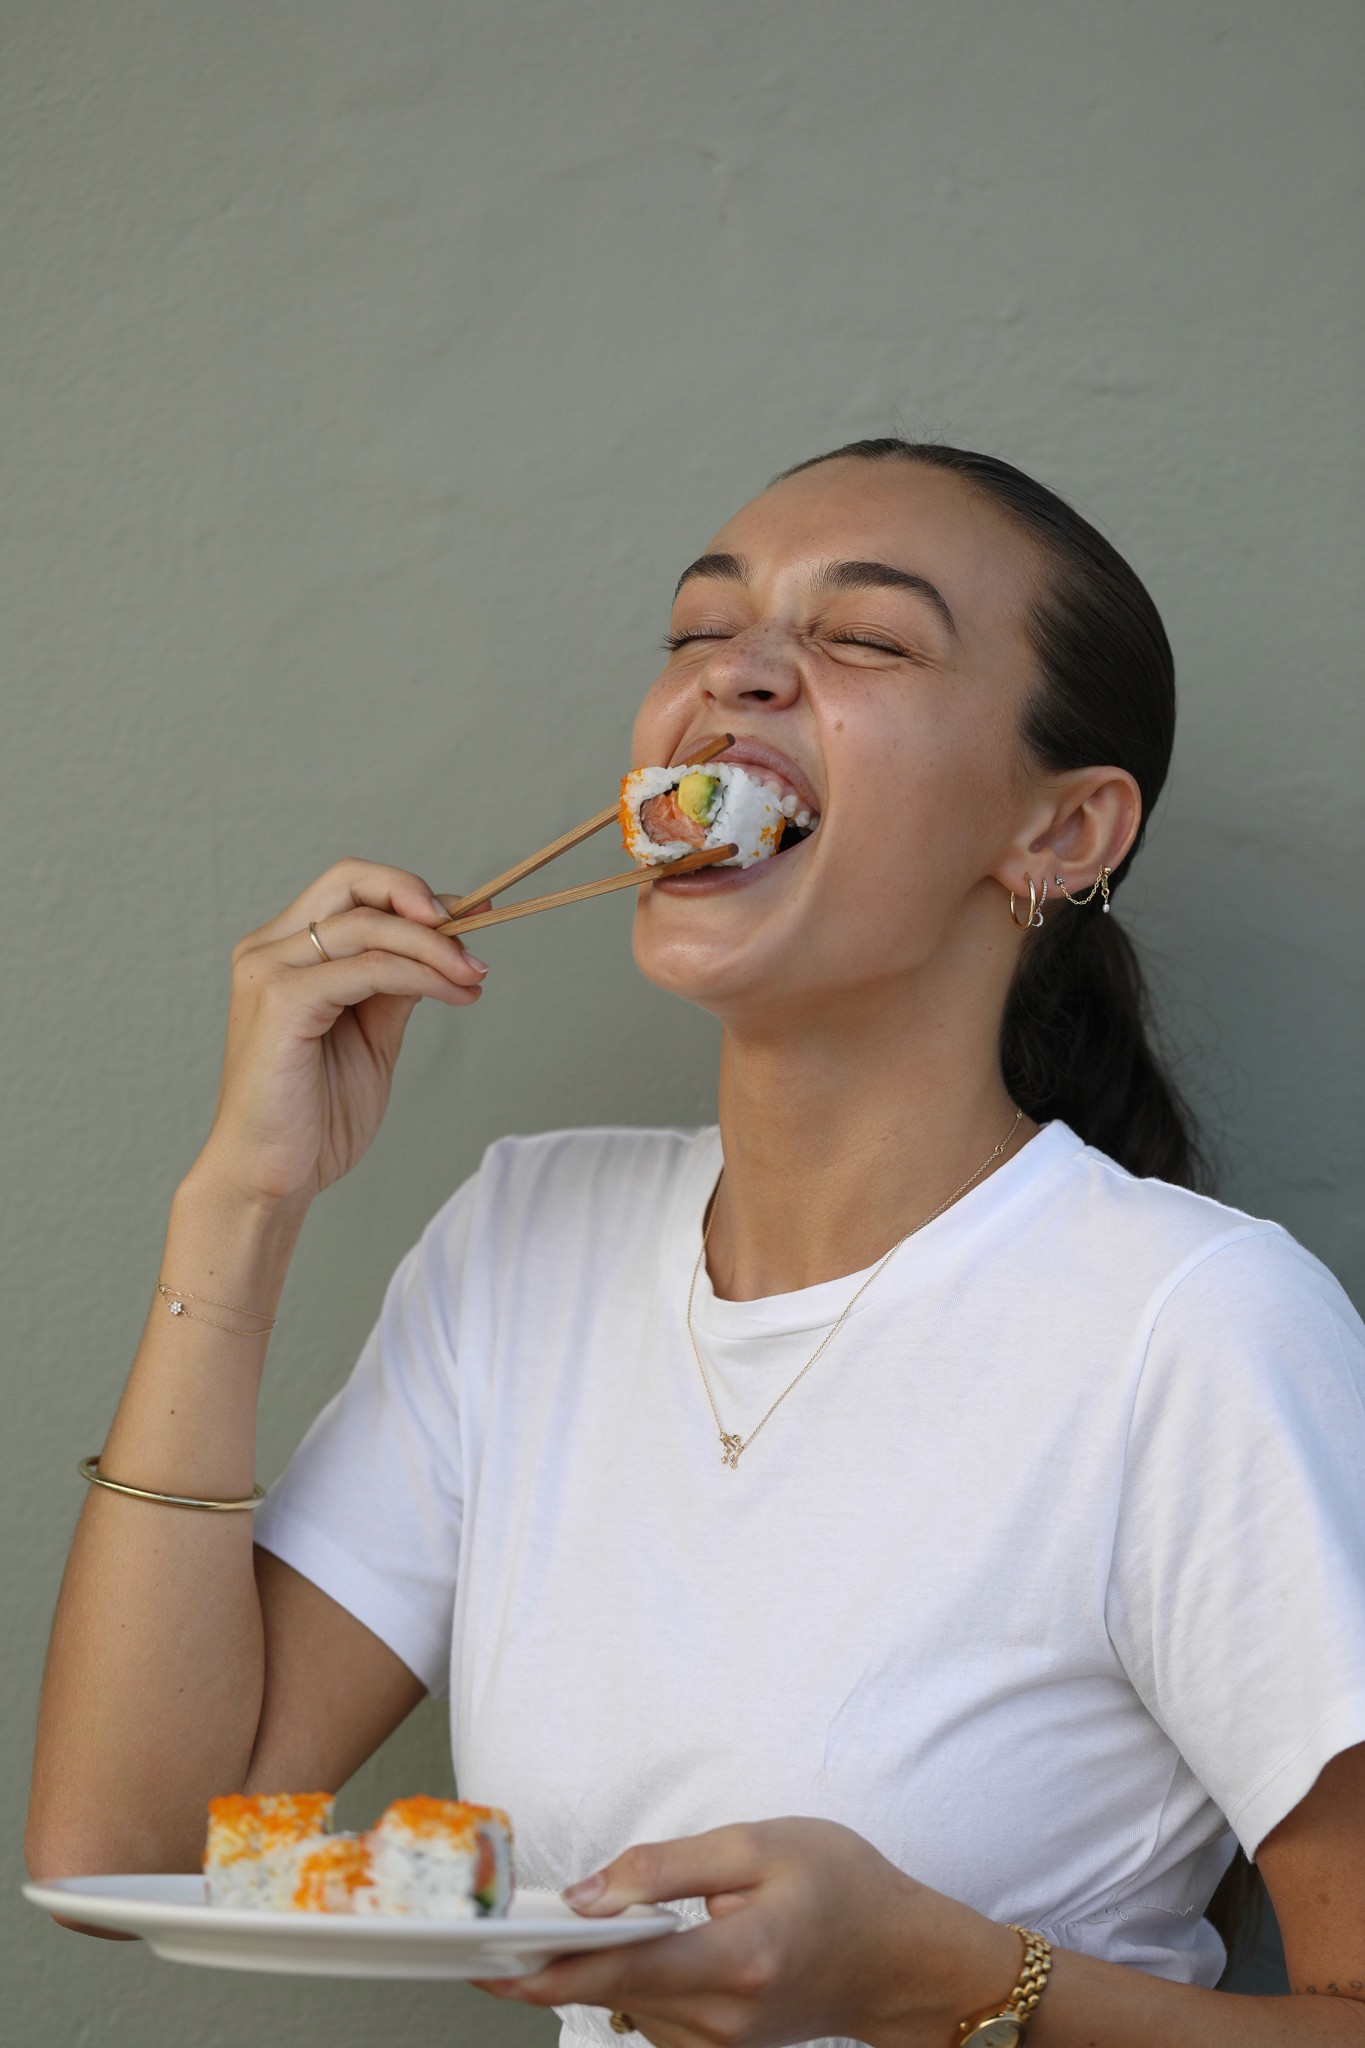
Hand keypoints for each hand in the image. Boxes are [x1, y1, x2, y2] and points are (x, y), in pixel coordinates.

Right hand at [192, 858, 488, 1208]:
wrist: (271, 1179)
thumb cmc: (313, 1117)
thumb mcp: (372, 1037)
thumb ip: (396, 987)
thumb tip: (445, 945)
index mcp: (283, 952)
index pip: (351, 890)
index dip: (414, 894)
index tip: (474, 913)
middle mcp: (268, 950)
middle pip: (350, 880)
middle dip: (418, 897)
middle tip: (471, 931)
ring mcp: (269, 972)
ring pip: (368, 925)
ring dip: (434, 945)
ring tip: (473, 974)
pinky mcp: (280, 1002)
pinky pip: (368, 969)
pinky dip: (419, 974)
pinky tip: (452, 993)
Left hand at [470, 1817, 1018, 2047]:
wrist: (900, 1958)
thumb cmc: (840, 1884)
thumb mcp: (759, 1845)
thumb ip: (667, 1867)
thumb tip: (588, 1893)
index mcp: (735, 1960)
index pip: (619, 1970)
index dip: (544, 1970)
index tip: (485, 1965)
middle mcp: (723, 2019)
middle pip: (612, 1990)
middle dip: (552, 1959)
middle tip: (500, 1925)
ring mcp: (721, 2045)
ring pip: (628, 2003)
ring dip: (595, 1966)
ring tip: (572, 1925)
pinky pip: (653, 2012)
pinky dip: (633, 1976)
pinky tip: (645, 1941)